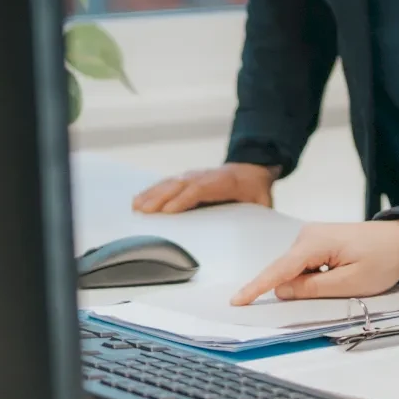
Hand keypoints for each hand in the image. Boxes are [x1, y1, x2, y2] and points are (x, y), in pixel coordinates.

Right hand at [133, 163, 276, 213]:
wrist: (252, 169)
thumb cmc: (254, 189)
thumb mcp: (263, 201)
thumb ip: (259, 212)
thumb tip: (260, 229)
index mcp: (224, 182)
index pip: (200, 189)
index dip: (184, 199)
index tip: (169, 211)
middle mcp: (205, 177)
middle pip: (180, 185)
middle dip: (161, 198)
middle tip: (144, 212)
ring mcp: (194, 176)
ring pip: (170, 184)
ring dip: (152, 195)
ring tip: (136, 208)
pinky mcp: (187, 179)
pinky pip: (167, 184)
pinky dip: (152, 191)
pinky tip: (139, 200)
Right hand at [230, 221, 398, 306]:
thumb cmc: (382, 260)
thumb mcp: (350, 283)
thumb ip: (313, 289)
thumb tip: (281, 291)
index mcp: (315, 242)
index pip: (279, 270)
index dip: (257, 287)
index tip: (236, 301)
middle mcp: (308, 235)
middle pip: (286, 272)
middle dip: (296, 290)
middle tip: (337, 288)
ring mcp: (311, 237)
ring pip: (295, 271)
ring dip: (309, 284)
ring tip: (345, 279)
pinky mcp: (317, 242)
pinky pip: (304, 266)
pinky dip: (313, 278)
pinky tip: (338, 276)